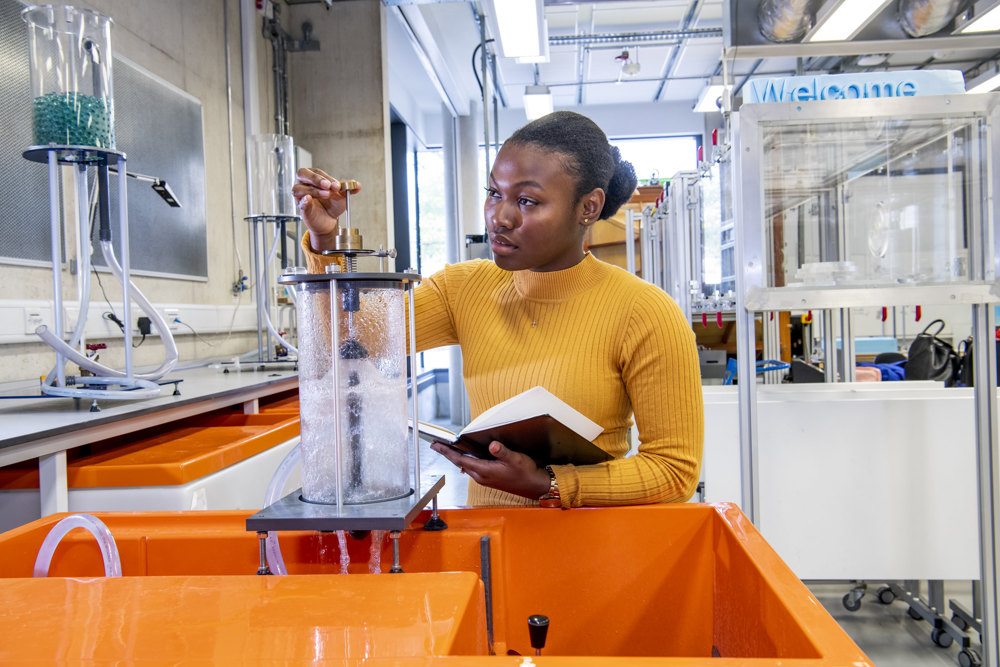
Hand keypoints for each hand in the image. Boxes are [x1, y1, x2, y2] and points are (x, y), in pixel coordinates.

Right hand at [291, 167, 361, 251]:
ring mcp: (300, 195)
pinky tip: (309, 199)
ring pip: (299, 188)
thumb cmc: (332, 204)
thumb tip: (357, 185)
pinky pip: (299, 202)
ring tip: (326, 194)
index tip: (337, 185)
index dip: (327, 177)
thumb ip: (348, 188)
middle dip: (316, 179)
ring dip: (314, 190)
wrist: (329, 220)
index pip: (317, 172)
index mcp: (312, 176)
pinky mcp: (300, 207)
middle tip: (328, 186)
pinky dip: (304, 201)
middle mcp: (303, 183)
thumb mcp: (341, 195)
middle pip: (302, 174)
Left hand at [430, 440, 550, 499]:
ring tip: (448, 448)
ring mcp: (484, 478)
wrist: (534, 486)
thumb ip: (502, 452)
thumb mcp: (515, 459)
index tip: (436, 445)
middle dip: (447, 453)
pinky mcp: (489, 478)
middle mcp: (481, 476)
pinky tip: (467, 455)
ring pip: (465, 465)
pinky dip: (466, 460)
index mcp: (484, 471)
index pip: (460, 460)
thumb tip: (492, 445)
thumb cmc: (525, 474)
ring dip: (456, 457)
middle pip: (459, 462)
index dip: (447, 452)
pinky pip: (472, 467)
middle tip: (437, 444)